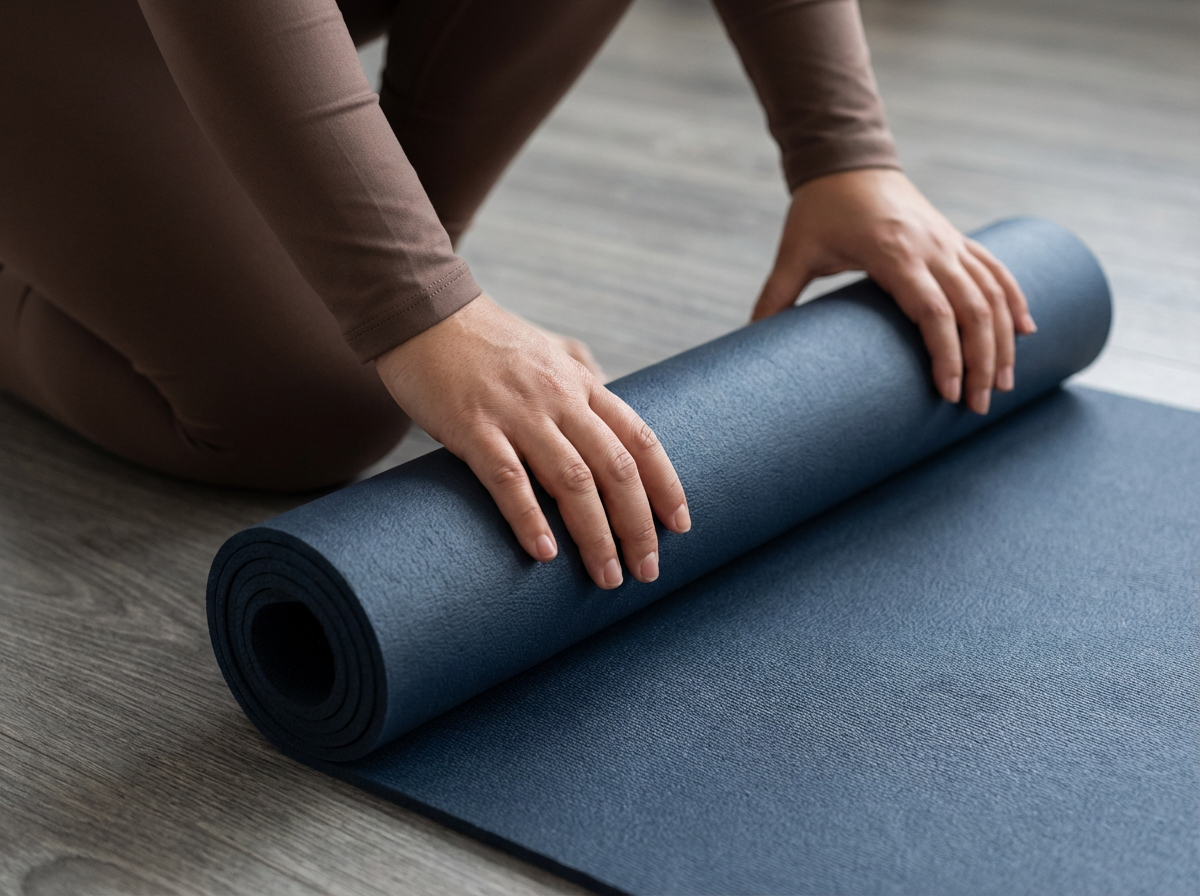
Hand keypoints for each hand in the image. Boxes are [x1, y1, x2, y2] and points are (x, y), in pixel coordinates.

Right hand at [374, 295, 689, 588]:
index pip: (638, 439)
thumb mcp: (547, 348)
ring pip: (573, 480)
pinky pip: (508, 479)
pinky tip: (545, 553)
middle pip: (615, 468)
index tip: (680, 526)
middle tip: (646, 571)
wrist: (421, 312)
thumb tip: (608, 394)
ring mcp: (517, 413)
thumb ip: (579, 372)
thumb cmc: (483, 338)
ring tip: (606, 576)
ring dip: (595, 535)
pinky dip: (530, 518)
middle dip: (638, 525)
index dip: (665, 485)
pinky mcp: (473, 426)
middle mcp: (559, 398)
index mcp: (581, 383)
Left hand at [753, 168, 1035, 414]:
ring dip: (1003, 340)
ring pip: (992, 293)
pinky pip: (996, 270)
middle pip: (973, 310)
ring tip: (1004, 384)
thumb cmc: (819, 209)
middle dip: (982, 361)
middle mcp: (931, 246)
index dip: (947, 354)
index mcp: (893, 252)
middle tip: (979, 407)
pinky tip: (1027, 330)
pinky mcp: (956, 238)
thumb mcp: (794, 252)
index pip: (933, 310)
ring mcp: (949, 241)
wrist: (847, 159)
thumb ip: (775, 297)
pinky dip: (1015, 299)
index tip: (949, 393)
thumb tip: (748, 342)